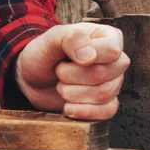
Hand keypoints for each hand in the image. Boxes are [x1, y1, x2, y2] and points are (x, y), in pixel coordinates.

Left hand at [15, 23, 129, 119]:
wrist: (34, 78)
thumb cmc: (45, 53)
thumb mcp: (52, 39)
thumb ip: (71, 39)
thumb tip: (90, 58)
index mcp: (108, 36)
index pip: (111, 51)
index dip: (85, 58)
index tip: (65, 58)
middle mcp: (115, 59)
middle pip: (104, 75)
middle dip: (71, 76)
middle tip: (58, 71)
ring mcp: (113, 82)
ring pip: (104, 95)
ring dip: (72, 93)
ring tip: (61, 85)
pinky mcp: (106, 103)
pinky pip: (107, 112)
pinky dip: (84, 112)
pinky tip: (68, 107)